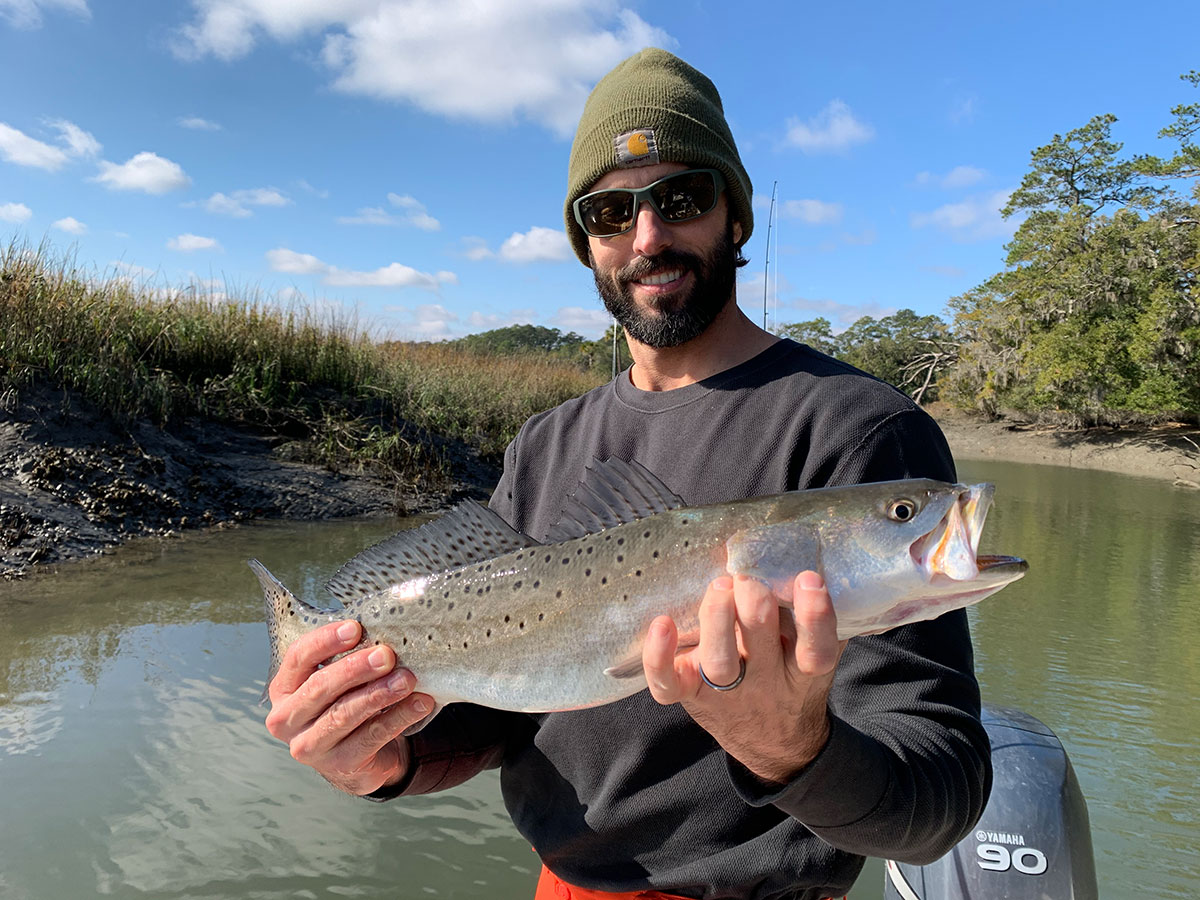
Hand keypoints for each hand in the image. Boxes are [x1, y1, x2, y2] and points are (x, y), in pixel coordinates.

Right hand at [263, 621, 434, 795]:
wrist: (356, 758)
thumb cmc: (344, 705)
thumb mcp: (337, 681)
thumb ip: (347, 658)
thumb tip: (384, 631)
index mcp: (284, 689)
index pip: (299, 657)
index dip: (326, 641)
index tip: (355, 628)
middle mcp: (287, 719)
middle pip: (320, 687)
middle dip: (355, 668)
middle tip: (386, 655)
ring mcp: (310, 746)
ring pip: (344, 714)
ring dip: (379, 693)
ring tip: (407, 679)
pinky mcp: (339, 765)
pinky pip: (371, 736)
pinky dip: (398, 717)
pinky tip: (419, 703)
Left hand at [642, 571, 846, 783]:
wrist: (773, 744)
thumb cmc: (791, 680)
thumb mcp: (819, 657)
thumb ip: (822, 620)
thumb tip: (823, 561)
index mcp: (803, 672)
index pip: (817, 650)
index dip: (815, 617)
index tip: (808, 579)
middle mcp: (766, 682)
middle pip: (762, 648)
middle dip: (755, 606)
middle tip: (748, 577)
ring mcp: (724, 691)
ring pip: (719, 664)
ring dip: (718, 621)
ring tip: (720, 587)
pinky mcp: (689, 694)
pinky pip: (668, 683)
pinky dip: (660, 656)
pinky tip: (662, 624)